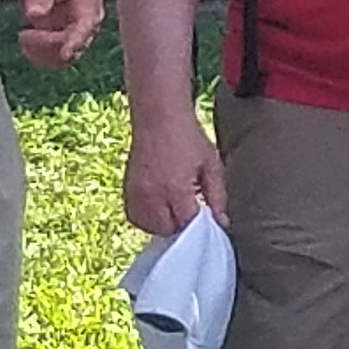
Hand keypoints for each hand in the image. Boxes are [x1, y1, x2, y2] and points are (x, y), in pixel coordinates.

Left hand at [11, 0, 103, 70]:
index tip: (64, 53)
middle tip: (24, 35)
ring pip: (68, 56)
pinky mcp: (67, 40)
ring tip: (24, 36)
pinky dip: (40, 56)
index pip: (88, 23)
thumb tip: (36, 14)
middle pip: (78, 43)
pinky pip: (58, 59)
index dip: (77, 40)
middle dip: (49, 44)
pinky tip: (27, 43)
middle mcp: (90, 18)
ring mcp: (79, 31)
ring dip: (43, 53)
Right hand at [122, 112, 228, 235]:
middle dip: (182, 227)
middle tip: (192, 211)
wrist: (159, 117)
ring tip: (176, 207)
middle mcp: (152, 195)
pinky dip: (148, 218)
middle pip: (167, 230)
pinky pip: (135, 217)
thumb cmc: (188, 138)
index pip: (188, 224)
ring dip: (164, 225)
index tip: (207, 219)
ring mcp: (136, 193)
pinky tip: (161, 206)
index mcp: (176, 189)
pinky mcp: (127, 189)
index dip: (200, 225)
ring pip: (149, 228)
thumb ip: (217, 197)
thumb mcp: (211, 165)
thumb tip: (222, 222)